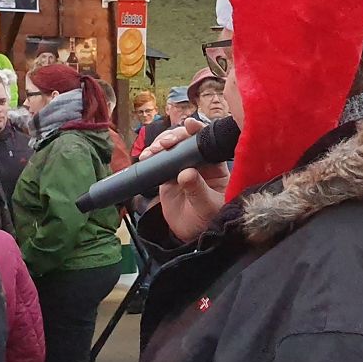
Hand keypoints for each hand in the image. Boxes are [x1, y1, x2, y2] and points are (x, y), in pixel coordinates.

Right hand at [142, 118, 229, 242]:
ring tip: (153, 151)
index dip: (198, 131)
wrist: (193, 235)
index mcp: (216, 165)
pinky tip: (146, 156)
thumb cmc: (209, 220)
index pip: (208, 142)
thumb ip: (198, 190)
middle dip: (175, 136)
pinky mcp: (168, 175)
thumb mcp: (207, 207)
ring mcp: (182, 167)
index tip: (189, 125)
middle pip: (186, 140)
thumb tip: (186, 173)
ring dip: (161, 144)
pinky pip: (159, 161)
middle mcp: (199, 162)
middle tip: (166, 143)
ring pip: (171, 148)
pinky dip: (151, 156)